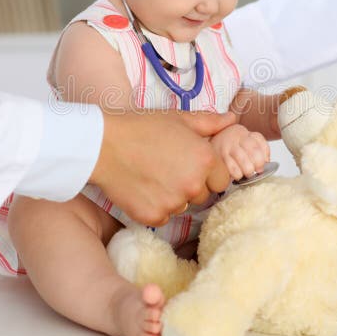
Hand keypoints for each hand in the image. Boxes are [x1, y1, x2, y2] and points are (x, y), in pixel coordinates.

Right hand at [90, 110, 234, 226]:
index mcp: (205, 160)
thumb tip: (233, 119)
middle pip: (203, 195)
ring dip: (173, 196)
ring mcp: (174, 203)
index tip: (191, 165)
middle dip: (191, 185)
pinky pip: (162, 216)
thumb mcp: (179, 118)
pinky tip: (142, 187)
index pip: (223, 180)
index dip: (209, 173)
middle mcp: (194, 185)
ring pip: (182, 206)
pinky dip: (154, 206)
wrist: (103, 145)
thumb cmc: (141, 127)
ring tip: (152, 175)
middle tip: (168, 168)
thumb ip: (211, 122)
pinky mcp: (154, 216)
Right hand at [210, 124, 269, 180]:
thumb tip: (267, 161)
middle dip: (258, 163)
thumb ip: (258, 147)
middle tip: (257, 171)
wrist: (206, 144)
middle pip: (253, 149)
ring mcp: (226, 146)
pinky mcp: (218, 158)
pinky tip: (237, 175)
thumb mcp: (243, 141)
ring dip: (248, 170)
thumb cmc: (229, 146)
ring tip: (247, 174)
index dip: (264, 154)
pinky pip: (232, 168)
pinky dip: (237, 174)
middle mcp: (235, 136)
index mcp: (243, 132)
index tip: (264, 163)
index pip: (258, 140)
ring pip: (243, 160)